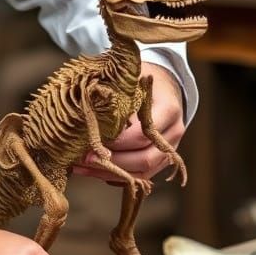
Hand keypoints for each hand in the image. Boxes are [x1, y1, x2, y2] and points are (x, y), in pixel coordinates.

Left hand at [72, 64, 184, 182]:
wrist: (163, 83)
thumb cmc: (142, 78)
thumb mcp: (131, 78)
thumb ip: (117, 94)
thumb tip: (89, 113)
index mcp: (168, 110)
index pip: (141, 135)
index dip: (116, 143)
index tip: (91, 142)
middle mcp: (173, 133)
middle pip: (144, 159)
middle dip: (112, 163)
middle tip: (83, 159)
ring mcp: (169, 149)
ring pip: (143, 172)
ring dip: (111, 173)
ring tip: (82, 168)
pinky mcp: (161, 159)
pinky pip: (141, 175)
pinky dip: (118, 176)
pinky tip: (94, 171)